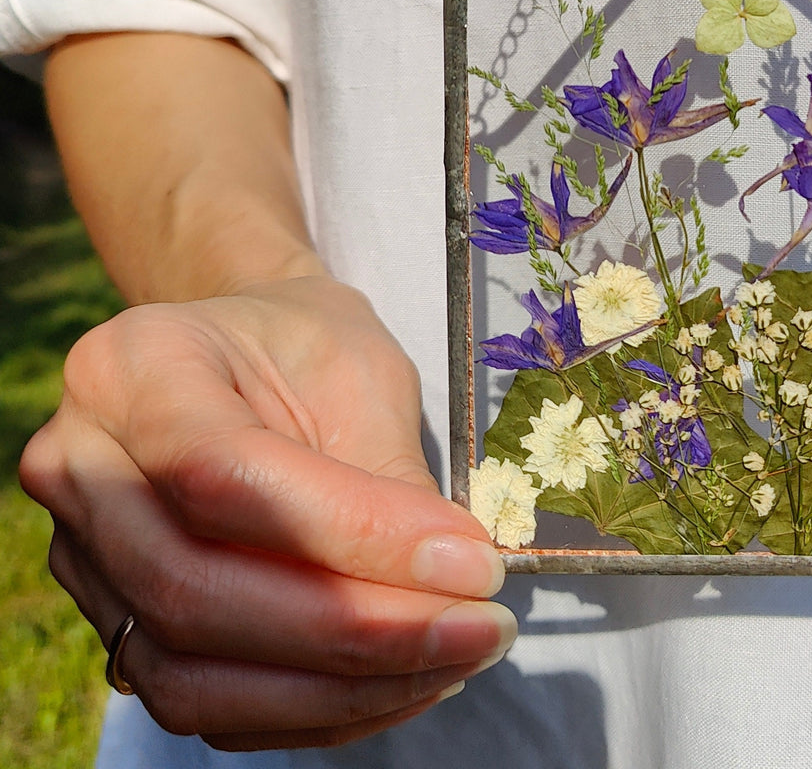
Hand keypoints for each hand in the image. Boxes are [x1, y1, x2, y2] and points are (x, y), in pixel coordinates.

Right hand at [19, 276, 514, 752]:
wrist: (246, 356)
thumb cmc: (308, 350)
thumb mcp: (361, 374)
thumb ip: (389, 481)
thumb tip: (455, 585)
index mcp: (134, 368)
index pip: (226, 477)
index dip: (355, 534)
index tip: (473, 561)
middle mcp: (80, 466)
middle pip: (194, 593)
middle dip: (357, 631)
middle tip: (481, 627)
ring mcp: (82, 558)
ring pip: (189, 674)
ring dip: (340, 690)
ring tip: (455, 657)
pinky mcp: (114, 624)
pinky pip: (203, 702)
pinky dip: (313, 711)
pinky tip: (406, 680)